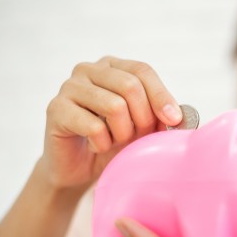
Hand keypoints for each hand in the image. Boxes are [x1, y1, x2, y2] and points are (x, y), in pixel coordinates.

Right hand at [41, 56, 182, 189]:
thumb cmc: (115, 142)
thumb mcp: (145, 128)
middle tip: (137, 137)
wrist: (80, 169)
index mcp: (113, 67)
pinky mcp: (56, 109)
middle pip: (130, 86)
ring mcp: (69, 86)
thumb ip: (163, 117)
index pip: (142, 70)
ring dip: (122, 133)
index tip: (173, 120)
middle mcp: (89, 70)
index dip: (161, 95)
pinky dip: (102, 144)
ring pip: (114, 106)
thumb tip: (180, 116)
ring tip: (115, 141)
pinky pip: (94, 127)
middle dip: (142, 118)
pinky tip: (96, 146)